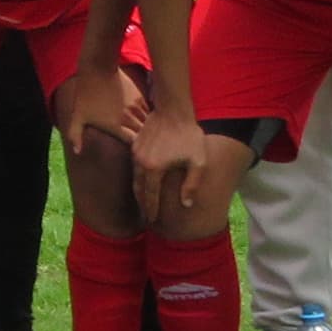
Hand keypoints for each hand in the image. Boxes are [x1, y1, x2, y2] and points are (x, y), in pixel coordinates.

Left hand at [62, 59, 149, 155]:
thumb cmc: (86, 94)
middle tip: (143, 147)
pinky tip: (144, 121)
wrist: (98, 69)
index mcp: (116, 126)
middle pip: (143, 136)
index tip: (133, 152)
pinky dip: (147, 118)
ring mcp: (136, 108)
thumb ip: (75, 135)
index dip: (134, 150)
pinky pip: (148, 112)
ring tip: (147, 136)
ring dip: (147, 130)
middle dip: (143, 142)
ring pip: (147, 124)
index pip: (133, 144)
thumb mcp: (77, 115)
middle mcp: (129, 119)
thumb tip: (77, 151)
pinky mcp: (140, 98)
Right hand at [131, 105, 213, 228]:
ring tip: (143, 202)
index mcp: (154, 169)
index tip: (152, 220)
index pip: (150, 195)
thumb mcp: (197, 162)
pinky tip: (143, 181)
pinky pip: (134, 166)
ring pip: (134, 177)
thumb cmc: (189, 136)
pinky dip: (137, 177)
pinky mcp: (135, 144)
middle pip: (138, 188)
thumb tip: (186, 205)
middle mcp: (140, 162)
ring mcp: (135, 152)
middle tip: (145, 217)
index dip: (151, 209)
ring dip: (138, 191)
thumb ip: (191, 185)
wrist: (174, 110)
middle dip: (142, 204)